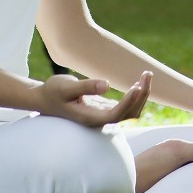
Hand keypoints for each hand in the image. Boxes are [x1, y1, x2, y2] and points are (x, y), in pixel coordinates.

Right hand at [35, 70, 152, 127]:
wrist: (45, 98)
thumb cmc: (53, 91)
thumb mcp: (66, 87)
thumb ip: (86, 86)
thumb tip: (107, 86)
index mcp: (91, 118)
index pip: (116, 114)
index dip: (129, 102)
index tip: (137, 85)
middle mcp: (100, 119)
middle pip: (129, 114)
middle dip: (141, 95)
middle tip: (147, 73)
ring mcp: (103, 114)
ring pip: (130, 111)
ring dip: (141, 95)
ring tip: (146, 75)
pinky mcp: (104, 108)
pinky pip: (126, 106)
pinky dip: (135, 95)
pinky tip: (139, 81)